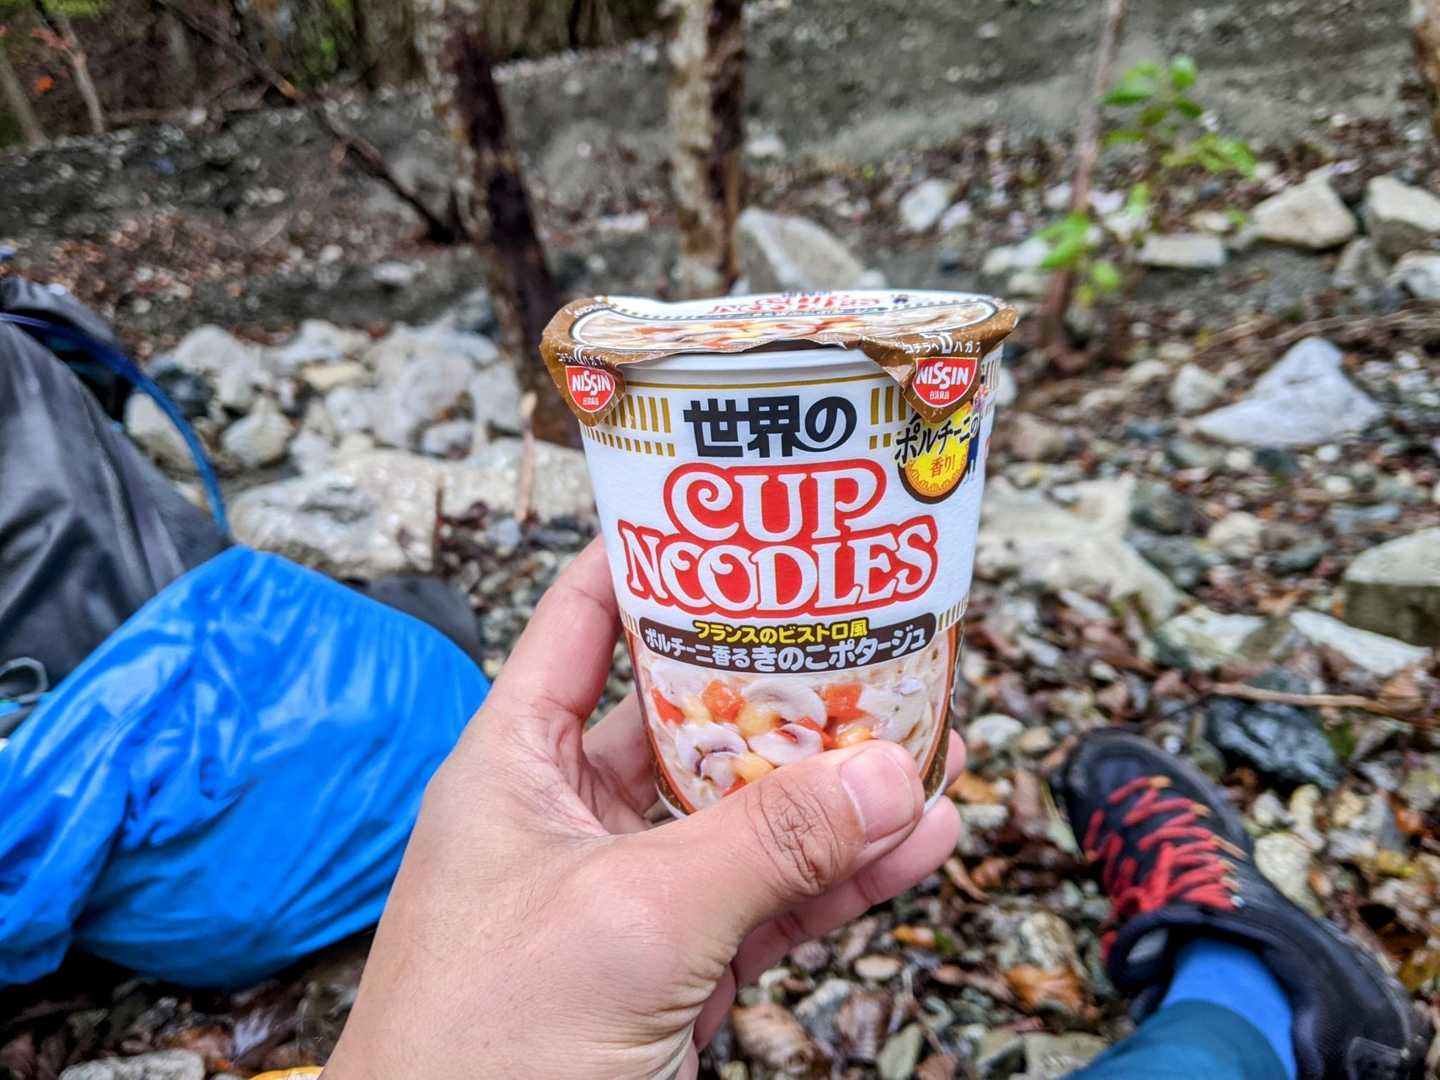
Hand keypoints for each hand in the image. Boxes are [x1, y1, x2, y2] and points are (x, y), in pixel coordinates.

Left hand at [324, 539, 962, 1079]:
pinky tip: (919, 843)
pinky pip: (772, 899)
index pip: (586, 619)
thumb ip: (766, 845)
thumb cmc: (481, 1049)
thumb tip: (895, 773)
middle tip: (872, 626)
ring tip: (929, 734)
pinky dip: (843, 878)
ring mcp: (631, 889)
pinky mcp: (678, 963)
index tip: (741, 512)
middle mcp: (574, 810)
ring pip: (748, 812)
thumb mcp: (632, 920)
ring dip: (836, 784)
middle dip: (784, 679)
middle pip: (691, 711)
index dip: (656, 557)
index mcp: (517, 759)